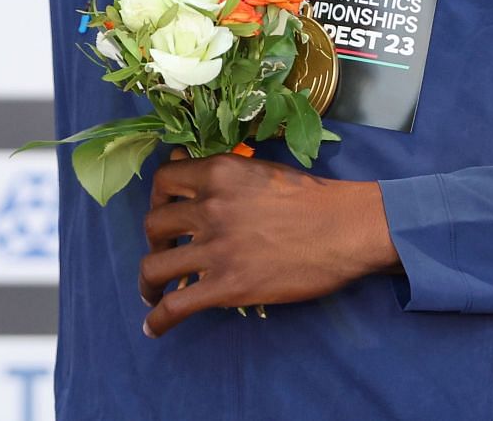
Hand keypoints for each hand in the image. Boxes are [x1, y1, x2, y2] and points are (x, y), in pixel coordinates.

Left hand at [139, 147, 398, 337]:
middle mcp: (209, 207)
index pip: (163, 181)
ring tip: (152, 292)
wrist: (343, 228)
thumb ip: (221, 173)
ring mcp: (216, 248)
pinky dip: (158, 320)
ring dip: (149, 282)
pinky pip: (176, 305)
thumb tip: (184, 165)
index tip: (164, 212)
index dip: (157, 199)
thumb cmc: (309, 197)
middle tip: (166, 253)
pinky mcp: (227, 286)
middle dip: (154, 242)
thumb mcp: (258, 170)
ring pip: (155, 267)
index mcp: (217, 174)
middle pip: (154, 226)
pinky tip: (153, 328)